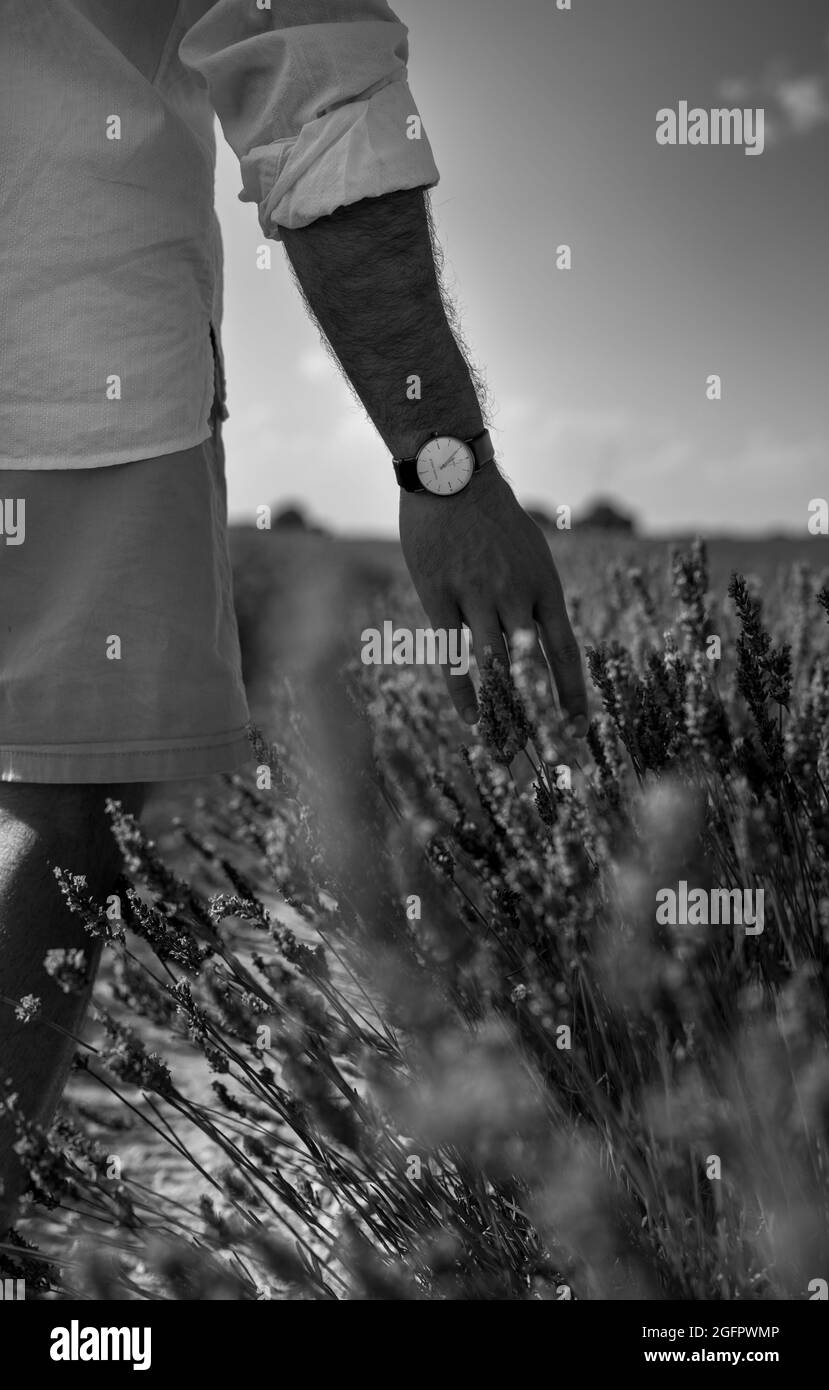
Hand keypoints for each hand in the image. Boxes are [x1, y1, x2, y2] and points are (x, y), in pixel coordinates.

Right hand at [399, 463, 587, 732]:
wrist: (451, 474)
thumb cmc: (493, 515)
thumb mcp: (530, 552)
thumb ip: (534, 597)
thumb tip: (538, 642)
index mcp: (543, 587)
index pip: (565, 652)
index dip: (573, 694)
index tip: (579, 730)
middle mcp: (515, 596)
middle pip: (531, 669)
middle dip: (540, 716)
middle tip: (548, 759)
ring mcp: (475, 597)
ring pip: (491, 666)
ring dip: (501, 712)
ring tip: (507, 749)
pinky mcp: (438, 596)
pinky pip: (451, 655)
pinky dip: (463, 692)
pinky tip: (472, 721)